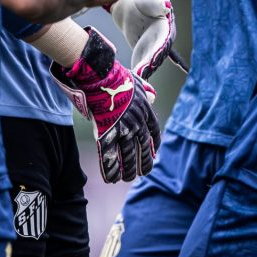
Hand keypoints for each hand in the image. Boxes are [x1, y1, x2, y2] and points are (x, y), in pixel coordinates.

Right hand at [51, 28, 160, 182]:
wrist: (103, 77)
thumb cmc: (118, 77)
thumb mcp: (138, 81)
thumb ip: (147, 90)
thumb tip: (153, 96)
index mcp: (145, 111)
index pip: (154, 132)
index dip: (153, 145)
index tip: (153, 153)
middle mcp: (137, 124)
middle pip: (142, 148)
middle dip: (143, 163)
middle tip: (143, 172)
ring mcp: (122, 130)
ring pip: (128, 157)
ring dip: (128, 170)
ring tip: (127, 178)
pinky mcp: (107, 135)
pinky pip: (110, 157)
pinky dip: (110, 170)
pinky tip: (111, 179)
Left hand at [110, 0, 174, 79]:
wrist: (130, 7)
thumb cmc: (144, 0)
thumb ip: (159, 2)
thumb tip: (166, 6)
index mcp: (167, 30)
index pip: (164, 42)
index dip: (159, 50)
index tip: (153, 58)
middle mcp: (162, 43)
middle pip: (157, 56)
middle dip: (150, 65)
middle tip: (143, 73)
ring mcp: (152, 50)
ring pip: (149, 64)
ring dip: (144, 73)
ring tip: (136, 80)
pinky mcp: (142, 55)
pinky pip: (140, 65)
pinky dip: (136, 73)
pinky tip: (131, 80)